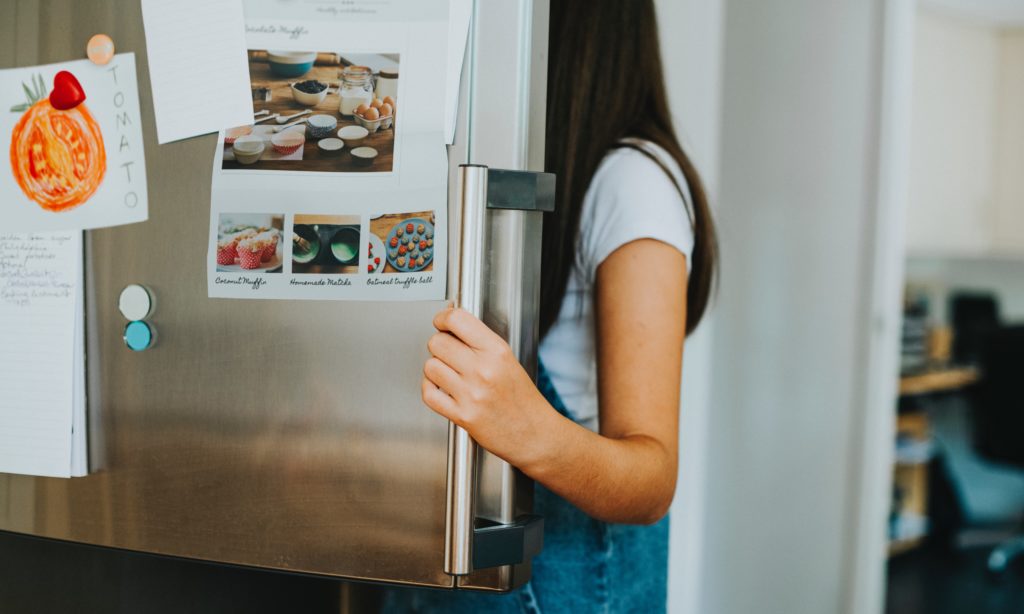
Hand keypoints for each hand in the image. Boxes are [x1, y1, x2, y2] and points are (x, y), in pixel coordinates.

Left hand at [422, 306, 552, 468]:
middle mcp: (483, 370)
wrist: (535, 434)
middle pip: (438, 342)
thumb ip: (481, 342)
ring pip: (430, 366)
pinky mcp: (462, 416)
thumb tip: (451, 323)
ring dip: (435, 368)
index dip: (443, 318)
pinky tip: (441, 388)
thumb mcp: (509, 360)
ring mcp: (472, 393)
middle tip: (448, 352)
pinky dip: (430, 389)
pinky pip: (429, 394)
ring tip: (448, 373)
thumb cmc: (523, 399)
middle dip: (439, 345)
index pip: (457, 320)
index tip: (442, 321)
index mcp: (497, 351)